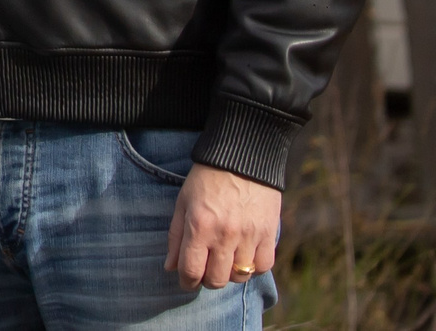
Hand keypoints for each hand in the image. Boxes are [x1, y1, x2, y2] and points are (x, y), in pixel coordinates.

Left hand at [167, 163, 279, 289]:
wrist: (242, 158)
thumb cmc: (206, 179)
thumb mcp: (183, 203)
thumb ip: (176, 237)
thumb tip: (171, 267)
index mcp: (199, 226)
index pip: (191, 270)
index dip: (186, 281)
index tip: (186, 281)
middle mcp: (225, 235)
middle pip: (217, 279)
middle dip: (207, 280)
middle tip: (206, 270)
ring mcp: (249, 235)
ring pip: (240, 276)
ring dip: (230, 274)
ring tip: (225, 261)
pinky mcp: (268, 234)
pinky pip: (263, 266)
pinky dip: (254, 267)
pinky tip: (245, 256)